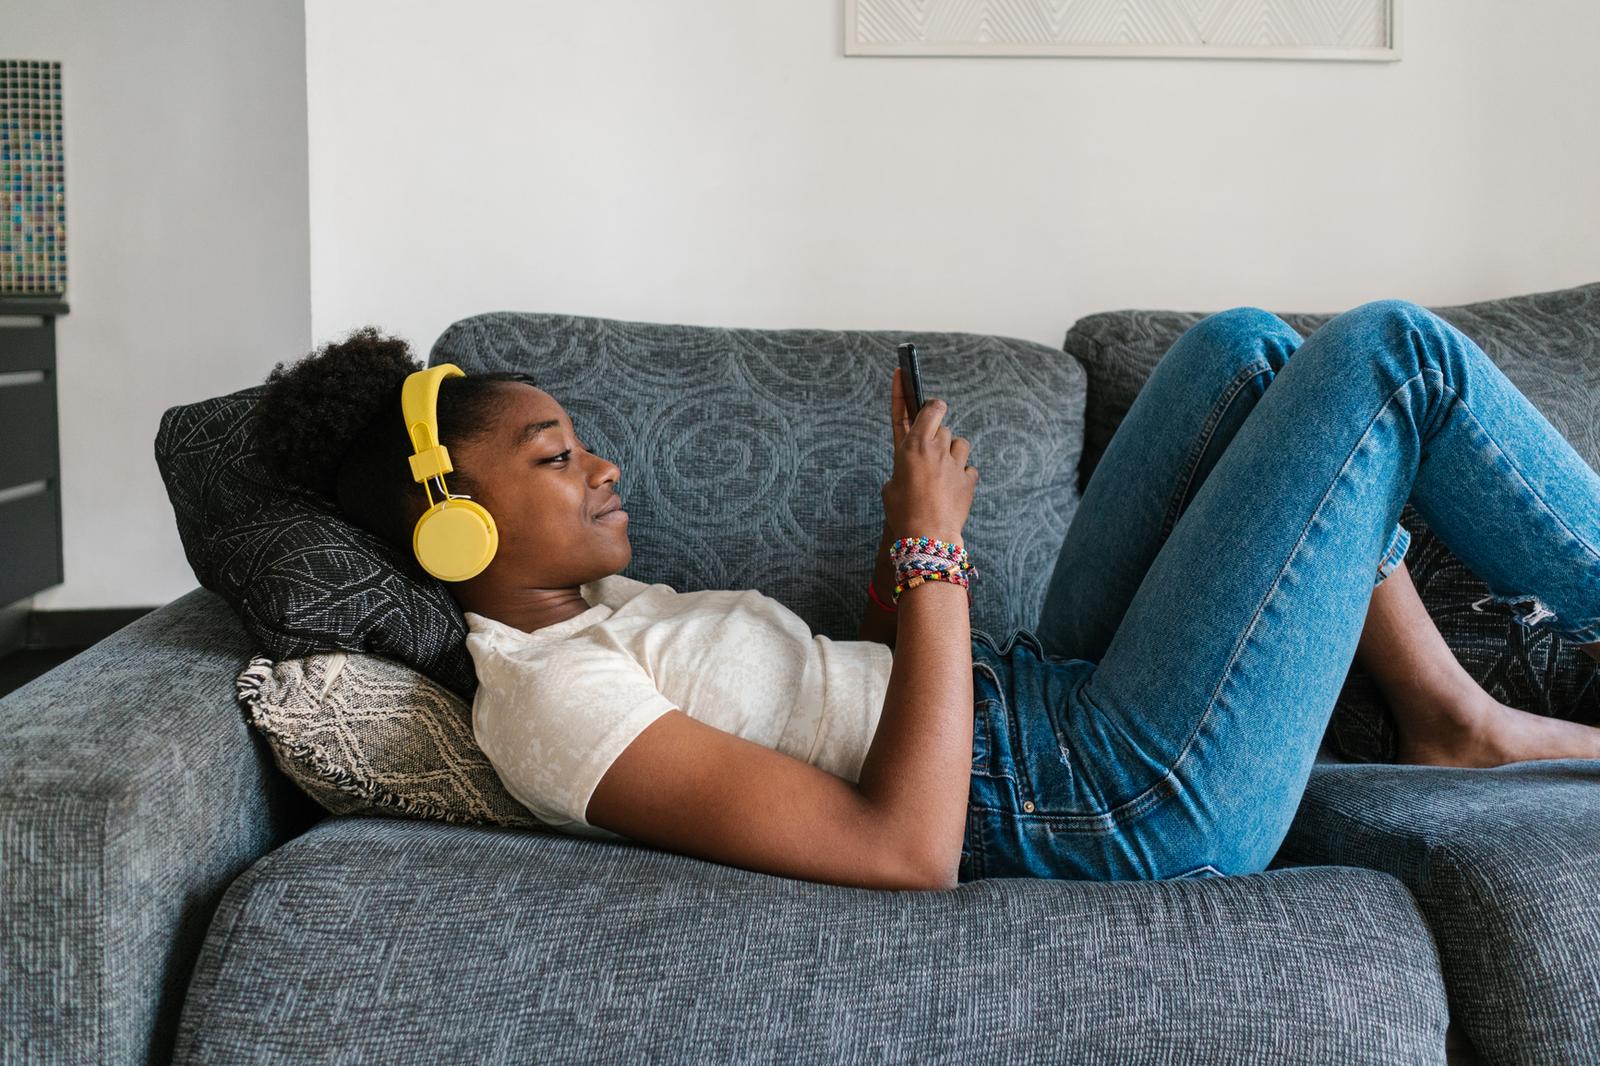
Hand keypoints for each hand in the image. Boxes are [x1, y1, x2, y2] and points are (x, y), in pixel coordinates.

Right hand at [881, 368, 977, 546]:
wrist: (927, 537)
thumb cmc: (902, 512)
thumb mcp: (891, 485)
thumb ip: (903, 466)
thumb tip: (913, 467)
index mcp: (912, 445)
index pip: (926, 407)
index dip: (922, 396)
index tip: (914, 384)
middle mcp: (936, 448)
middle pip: (942, 425)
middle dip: (936, 435)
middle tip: (927, 454)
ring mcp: (955, 463)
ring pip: (959, 443)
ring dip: (951, 451)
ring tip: (941, 471)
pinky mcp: (969, 479)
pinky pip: (969, 468)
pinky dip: (962, 474)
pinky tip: (952, 487)